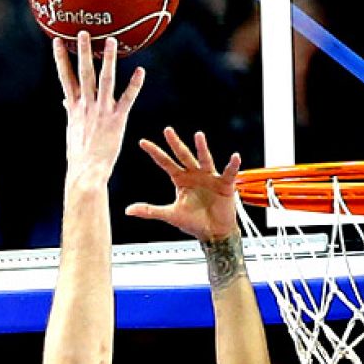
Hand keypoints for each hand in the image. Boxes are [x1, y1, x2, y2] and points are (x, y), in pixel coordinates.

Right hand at [54, 33, 144, 184]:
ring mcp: (101, 111)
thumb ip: (71, 112)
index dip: (61, 59)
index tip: (57, 42)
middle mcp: (86, 106)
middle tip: (82, 32)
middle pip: (84, 73)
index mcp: (74, 108)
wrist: (86, 172)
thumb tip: (65, 101)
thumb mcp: (72, 130)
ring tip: (111, 41)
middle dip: (82, 51)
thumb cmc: (80, 155)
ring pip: (105, 80)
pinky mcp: (116, 120)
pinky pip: (127, 98)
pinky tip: (140, 70)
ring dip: (108, 59)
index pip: (65, 78)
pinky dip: (134, 84)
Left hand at [126, 128, 241, 241]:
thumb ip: (150, 211)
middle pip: (183, 156)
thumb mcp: (170, 215)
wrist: (214, 233)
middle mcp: (194, 175)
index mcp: (181, 179)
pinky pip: (229, 173)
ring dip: (201, 148)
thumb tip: (128, 210)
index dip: (155, 153)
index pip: (165, 163)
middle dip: (175, 143)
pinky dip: (232, 165)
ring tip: (198, 135)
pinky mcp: (224, 184)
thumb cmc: (194, 222)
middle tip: (167, 130)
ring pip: (205, 160)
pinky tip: (235, 157)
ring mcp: (210, 178)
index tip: (142, 142)